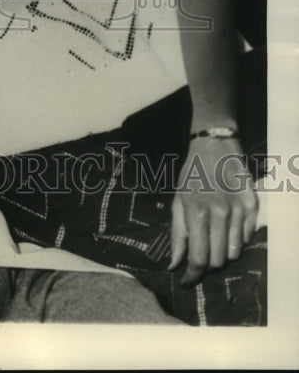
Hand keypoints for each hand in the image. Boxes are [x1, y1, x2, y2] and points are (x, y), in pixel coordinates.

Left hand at [169, 136, 257, 284]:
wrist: (214, 145)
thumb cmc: (191, 174)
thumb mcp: (178, 201)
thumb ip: (177, 234)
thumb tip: (174, 265)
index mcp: (197, 213)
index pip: (199, 258)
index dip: (192, 275)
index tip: (186, 281)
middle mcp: (220, 214)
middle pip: (219, 260)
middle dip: (207, 266)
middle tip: (200, 260)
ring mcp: (239, 210)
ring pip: (234, 252)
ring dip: (223, 253)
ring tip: (214, 241)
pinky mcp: (252, 206)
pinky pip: (246, 237)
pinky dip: (236, 240)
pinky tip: (227, 229)